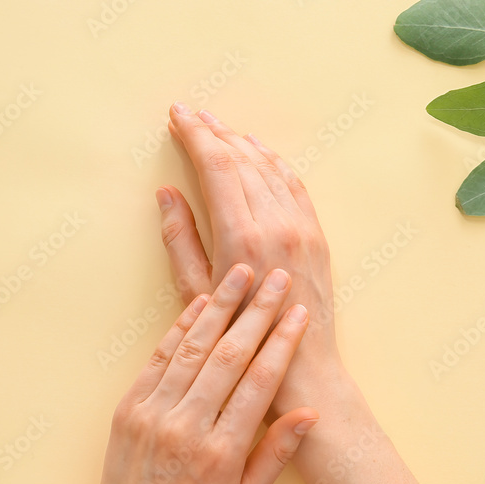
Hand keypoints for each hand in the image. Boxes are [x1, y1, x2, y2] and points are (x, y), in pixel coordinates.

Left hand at [90, 264, 318, 483]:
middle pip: (229, 355)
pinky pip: (159, 357)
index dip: (282, 343)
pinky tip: (201, 302)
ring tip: (242, 274)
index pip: (259, 383)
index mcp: (221, 452)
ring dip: (220, 305)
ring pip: (193, 347)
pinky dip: (181, 326)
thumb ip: (276, 455)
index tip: (299, 313)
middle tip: (278, 278)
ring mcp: (154, 413)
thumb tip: (309, 413)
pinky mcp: (129, 406)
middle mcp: (186, 426)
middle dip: (257, 311)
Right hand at [156, 103, 342, 414]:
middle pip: (242, 160)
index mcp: (241, 236)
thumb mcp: (198, 294)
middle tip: (191, 116)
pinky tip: (260, 152)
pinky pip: (295, 185)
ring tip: (220, 127)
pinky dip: (275, 163)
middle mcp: (276, 224)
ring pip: (270, 167)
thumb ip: (181, 239)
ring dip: (242, 143)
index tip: (177, 116)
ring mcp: (301, 228)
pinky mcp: (317, 236)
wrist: (302, 367)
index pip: (217, 166)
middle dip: (214, 133)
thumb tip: (167, 194)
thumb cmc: (241, 340)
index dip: (195, 136)